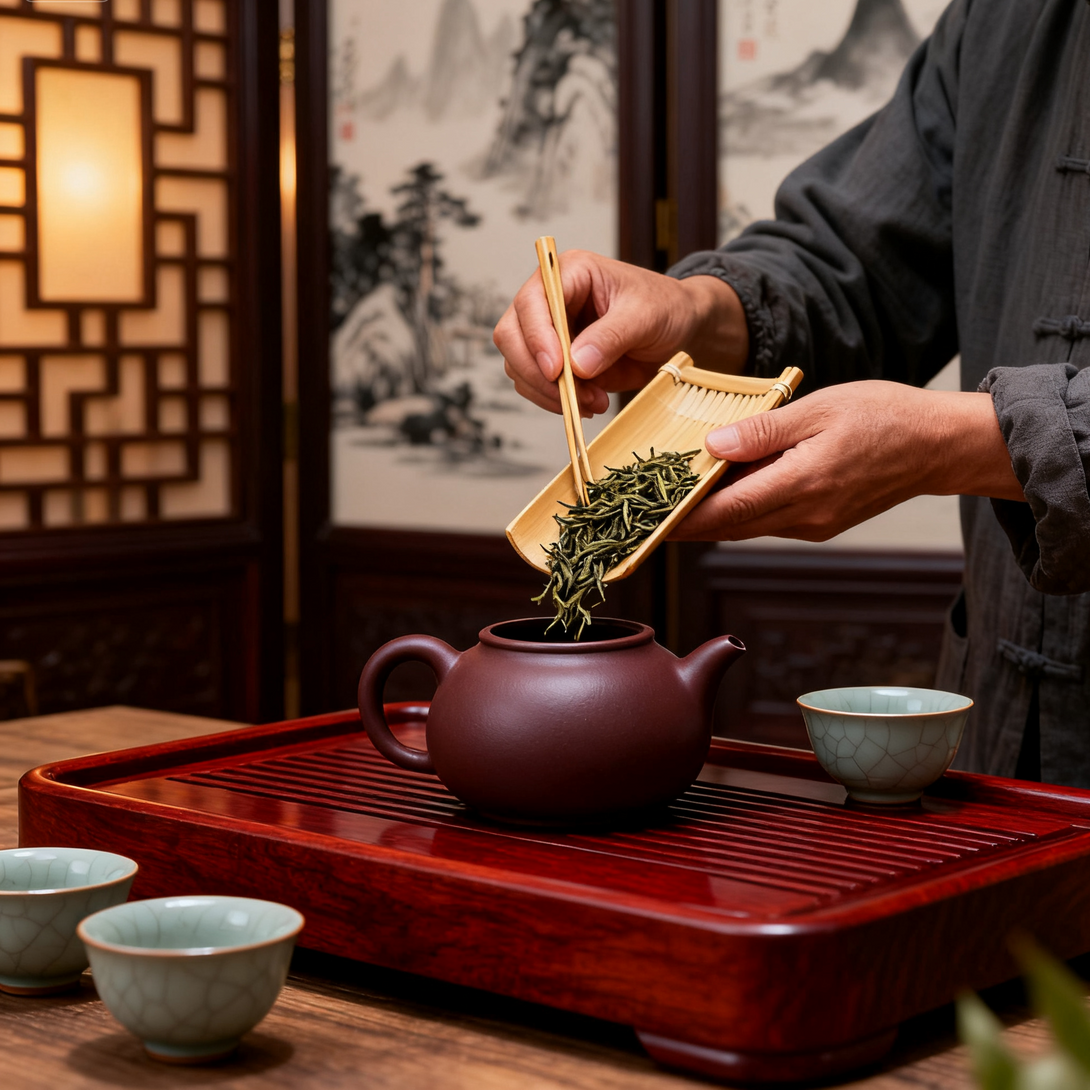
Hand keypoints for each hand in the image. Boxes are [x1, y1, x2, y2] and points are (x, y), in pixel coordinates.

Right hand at [493, 250, 746, 415]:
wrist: (678, 329)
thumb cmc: (665, 307)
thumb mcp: (645, 316)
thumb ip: (611, 336)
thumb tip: (576, 365)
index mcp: (568, 273)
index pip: (532, 302)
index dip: (537, 337)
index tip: (557, 370)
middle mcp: (549, 300)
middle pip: (511, 335)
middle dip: (537, 372)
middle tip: (572, 395)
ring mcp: (548, 332)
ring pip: (518, 365)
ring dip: (549, 392)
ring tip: (593, 402)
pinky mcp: (554, 361)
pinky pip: (536, 386)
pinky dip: (556, 402)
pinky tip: (590, 403)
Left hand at [672, 382, 1024, 541]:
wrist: (937, 445)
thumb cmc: (884, 417)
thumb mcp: (819, 409)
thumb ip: (763, 431)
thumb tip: (713, 444)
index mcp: (802, 484)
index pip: (725, 511)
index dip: (681, 519)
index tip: (645, 518)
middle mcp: (804, 515)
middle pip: (728, 526)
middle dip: (685, 522)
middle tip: (645, 510)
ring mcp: (813, 524)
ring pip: (746, 526)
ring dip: (711, 517)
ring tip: (674, 496)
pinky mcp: (820, 523)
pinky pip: (768, 520)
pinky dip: (741, 509)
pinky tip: (724, 489)